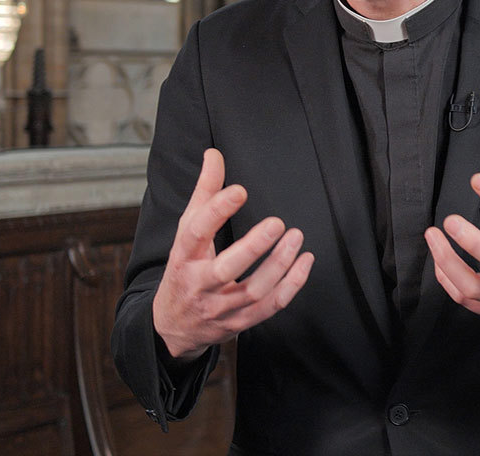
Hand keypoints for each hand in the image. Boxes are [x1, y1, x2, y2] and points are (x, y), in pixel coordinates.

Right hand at [152, 148, 314, 361]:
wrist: (174, 325)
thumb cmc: (185, 267)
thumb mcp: (187, 230)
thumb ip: (204, 192)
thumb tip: (214, 154)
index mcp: (184, 256)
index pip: (196, 232)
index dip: (216, 210)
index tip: (240, 190)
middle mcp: (200, 284)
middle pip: (225, 269)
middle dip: (252, 248)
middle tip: (276, 223)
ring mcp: (220, 307)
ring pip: (252, 291)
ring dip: (278, 265)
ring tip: (296, 237)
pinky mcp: (240, 322)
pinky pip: (269, 307)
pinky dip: (291, 285)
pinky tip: (304, 261)